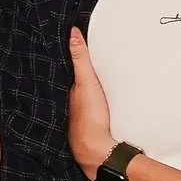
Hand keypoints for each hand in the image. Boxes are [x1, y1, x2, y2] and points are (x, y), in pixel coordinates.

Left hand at [67, 28, 113, 175]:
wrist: (96, 148)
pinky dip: (102, 109)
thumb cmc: (89, 116)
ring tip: (105, 87)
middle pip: (84, 89)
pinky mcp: (98, 129)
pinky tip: (109, 109)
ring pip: (91, 103)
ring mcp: (87, 119)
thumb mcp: (86, 81)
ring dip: (96, 96)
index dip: (81, 64)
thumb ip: (80, 58)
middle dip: (89, 81)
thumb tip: (72, 32)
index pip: (77, 74)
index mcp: (76, 93)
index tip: (87, 53)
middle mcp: (78, 105)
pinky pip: (99, 115)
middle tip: (99, 69)